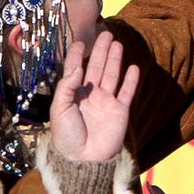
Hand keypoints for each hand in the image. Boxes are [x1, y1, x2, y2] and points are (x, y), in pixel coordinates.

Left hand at [49, 29, 139, 165]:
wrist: (83, 159)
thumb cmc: (66, 136)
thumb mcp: (59, 108)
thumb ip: (67, 86)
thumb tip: (78, 66)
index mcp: (74, 94)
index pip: (76, 70)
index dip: (78, 56)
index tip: (80, 42)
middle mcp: (90, 95)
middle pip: (97, 68)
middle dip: (101, 51)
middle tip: (105, 34)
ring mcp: (106, 103)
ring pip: (112, 76)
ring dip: (115, 60)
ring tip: (117, 44)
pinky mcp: (120, 112)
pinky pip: (127, 93)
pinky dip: (131, 80)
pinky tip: (133, 67)